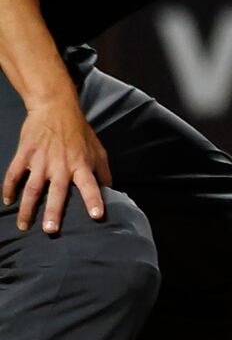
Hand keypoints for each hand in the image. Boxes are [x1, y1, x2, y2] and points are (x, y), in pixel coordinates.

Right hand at [6, 97, 110, 233]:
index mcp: (81, 164)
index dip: (93, 200)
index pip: (90, 186)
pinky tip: (8, 201)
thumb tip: (112, 191)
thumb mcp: (98, 150)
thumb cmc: (79, 132)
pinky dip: (9, 188)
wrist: (55, 108)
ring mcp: (40, 160)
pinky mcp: (24, 154)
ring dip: (27, 209)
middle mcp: (61, 165)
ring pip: (32, 189)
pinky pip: (14, 174)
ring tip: (23, 226)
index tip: (96, 216)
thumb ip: (103, 172)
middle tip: (50, 231)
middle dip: (53, 212)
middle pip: (56, 192)